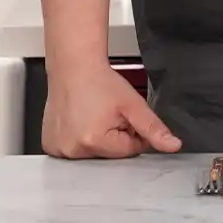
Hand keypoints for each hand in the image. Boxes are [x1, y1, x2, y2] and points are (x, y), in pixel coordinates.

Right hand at [42, 63, 182, 159]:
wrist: (74, 67)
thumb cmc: (100, 82)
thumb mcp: (134, 105)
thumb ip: (153, 128)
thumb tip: (173, 146)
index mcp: (94, 142)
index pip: (129, 151)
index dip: (133, 133)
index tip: (124, 117)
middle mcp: (73, 150)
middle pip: (110, 155)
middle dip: (115, 138)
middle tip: (107, 115)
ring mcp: (59, 149)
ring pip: (93, 154)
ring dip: (97, 140)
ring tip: (92, 116)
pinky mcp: (50, 146)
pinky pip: (74, 150)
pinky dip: (79, 140)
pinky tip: (79, 121)